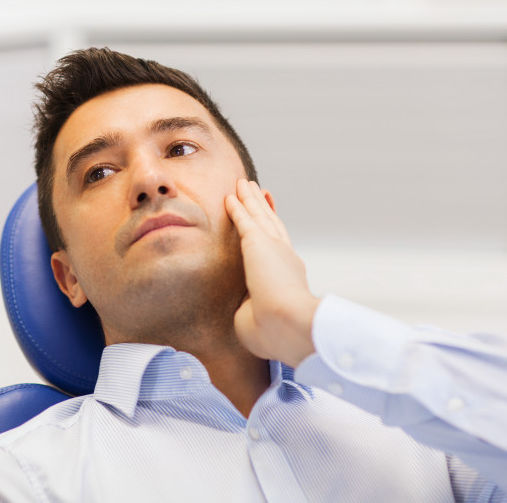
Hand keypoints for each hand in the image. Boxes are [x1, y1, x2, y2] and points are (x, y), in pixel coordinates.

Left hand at [224, 179, 319, 366]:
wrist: (287, 325)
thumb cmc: (274, 333)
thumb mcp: (257, 320)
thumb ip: (250, 310)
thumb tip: (246, 308)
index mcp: (287, 280)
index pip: (279, 252)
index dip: (274, 237)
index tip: (271, 226)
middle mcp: (284, 259)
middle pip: (273, 226)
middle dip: (265, 209)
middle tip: (260, 192)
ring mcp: (273, 248)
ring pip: (259, 216)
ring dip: (251, 199)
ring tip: (244, 184)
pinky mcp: (257, 242)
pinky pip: (243, 219)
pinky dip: (238, 206)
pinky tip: (231, 195)